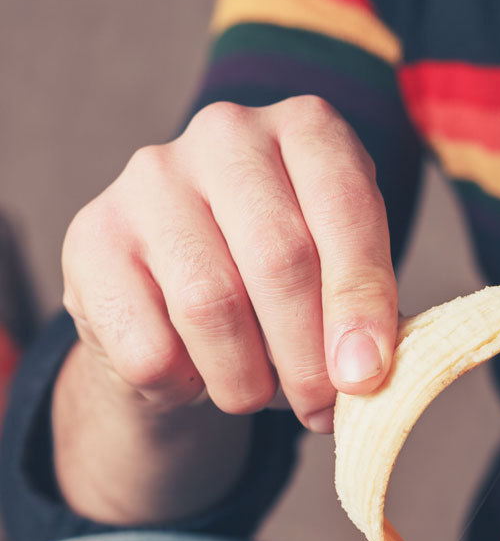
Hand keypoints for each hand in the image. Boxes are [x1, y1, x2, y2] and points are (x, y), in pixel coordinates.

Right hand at [62, 96, 397, 432]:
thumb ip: (366, 318)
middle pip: (279, 258)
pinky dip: (183, 385)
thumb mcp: (343, 284)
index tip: (367, 375)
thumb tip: (367, 374)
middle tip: (321, 410)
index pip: (346, 208)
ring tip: (258, 395)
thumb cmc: (287, 286)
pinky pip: (148, 343)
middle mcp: (228, 134)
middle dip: (308, 356)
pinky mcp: (91, 236)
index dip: (362, 301)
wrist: (180, 299)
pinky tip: (194, 376)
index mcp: (309, 130)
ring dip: (246, 379)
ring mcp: (151, 179)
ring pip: (212, 305)